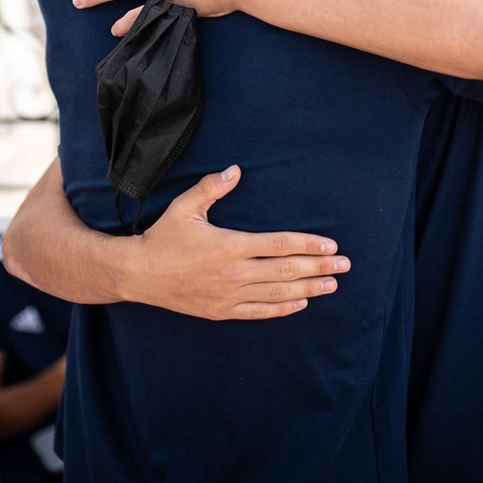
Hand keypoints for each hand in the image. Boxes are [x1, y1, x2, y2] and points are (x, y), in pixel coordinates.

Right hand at [124, 164, 351, 320]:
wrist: (138, 275)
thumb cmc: (163, 238)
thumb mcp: (185, 207)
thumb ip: (212, 188)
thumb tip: (236, 170)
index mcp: (229, 245)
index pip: (279, 245)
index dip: (308, 244)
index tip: (330, 244)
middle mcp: (234, 273)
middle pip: (286, 270)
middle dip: (319, 266)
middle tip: (344, 265)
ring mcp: (229, 296)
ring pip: (277, 293)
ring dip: (308, 288)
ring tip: (332, 284)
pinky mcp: (221, 312)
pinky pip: (259, 312)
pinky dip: (282, 308)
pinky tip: (301, 302)